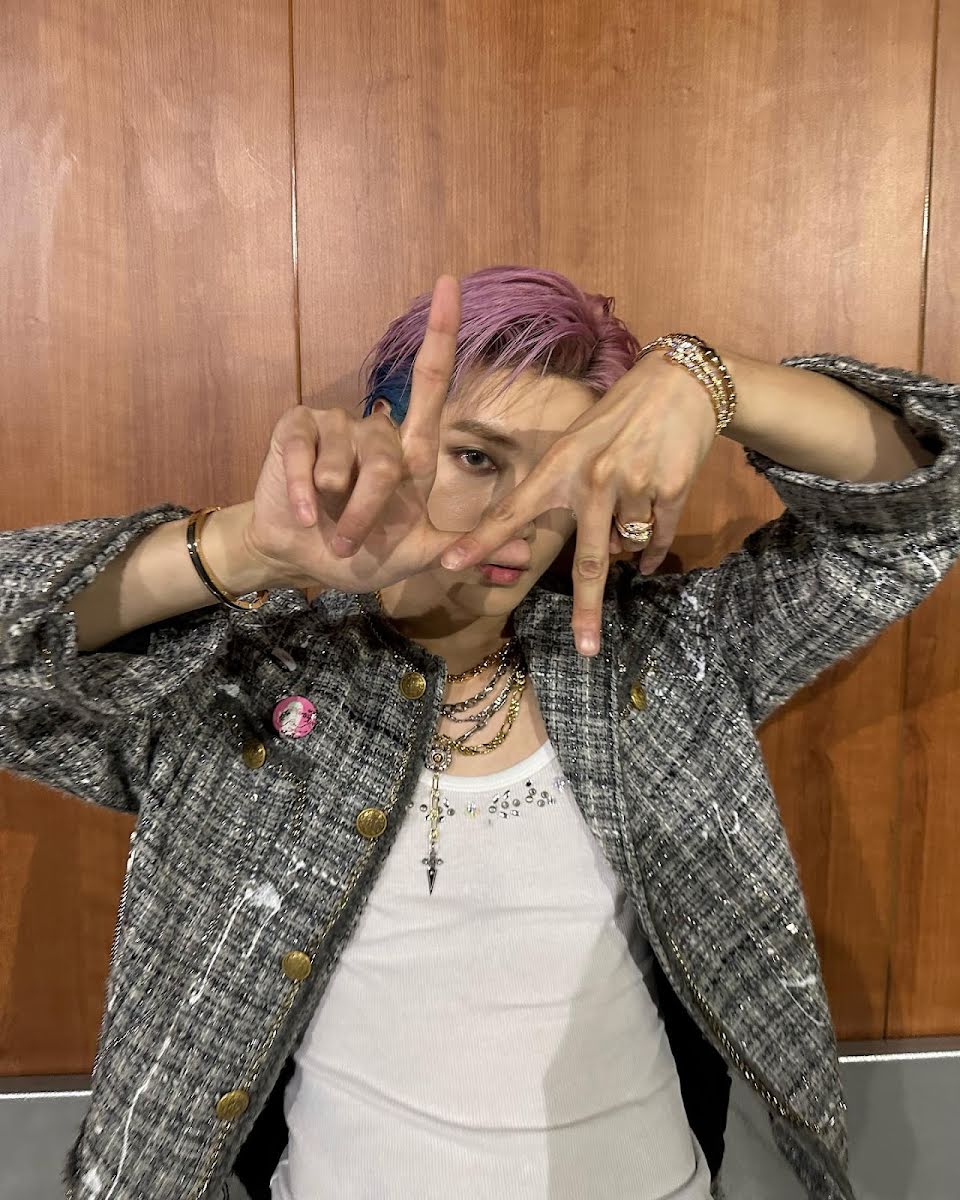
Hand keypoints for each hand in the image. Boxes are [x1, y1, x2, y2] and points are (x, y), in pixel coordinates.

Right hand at [244, 275, 463, 593]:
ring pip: (346, 462)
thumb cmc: (364, 553)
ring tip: (328, 527)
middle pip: (386, 456)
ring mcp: (333, 427)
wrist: (304, 561)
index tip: (451, 284)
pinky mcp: (294, 433)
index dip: (441, 333)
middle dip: (368, 510)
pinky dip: (303, 491)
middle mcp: (376, 430)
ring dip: (337, 506)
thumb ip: (465, 546)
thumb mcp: (420, 554)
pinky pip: (304, 456)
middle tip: (352, 543)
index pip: (432, 380)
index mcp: (411, 451)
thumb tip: (527, 552)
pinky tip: (302, 512)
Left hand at [439, 353, 717, 653]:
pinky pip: (658, 539)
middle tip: (587, 649)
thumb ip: (568, 492)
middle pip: (588, 560)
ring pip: (628, 544)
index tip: (449, 564)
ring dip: (628, 538)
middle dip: (587, 609)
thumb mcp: (579, 442)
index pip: (512, 510)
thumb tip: (592, 552)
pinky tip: (653, 540)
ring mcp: (633, 486)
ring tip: (634, 497)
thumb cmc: (619, 414)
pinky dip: (655, 548)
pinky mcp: (670, 490)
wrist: (679, 384)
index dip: (481, 540)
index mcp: (559, 466)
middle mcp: (593, 479)